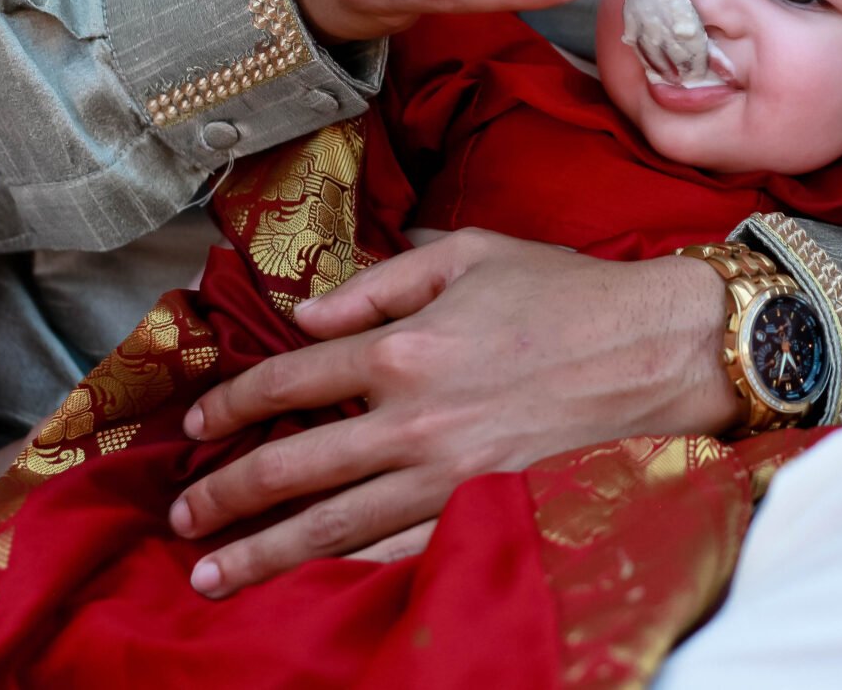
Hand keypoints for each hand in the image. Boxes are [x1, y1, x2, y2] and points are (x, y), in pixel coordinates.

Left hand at [168, 231, 737, 595]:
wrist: (658, 350)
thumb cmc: (569, 292)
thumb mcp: (470, 253)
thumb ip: (382, 281)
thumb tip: (308, 314)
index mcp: (401, 347)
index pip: (287, 381)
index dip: (228, 403)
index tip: (195, 424)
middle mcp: (411, 419)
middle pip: (289, 468)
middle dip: (223, 496)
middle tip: (183, 515)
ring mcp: (445, 476)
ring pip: (330, 528)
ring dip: (261, 553)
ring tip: (210, 575)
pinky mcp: (481, 510)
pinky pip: (398, 554)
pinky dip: (345, 575)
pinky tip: (309, 589)